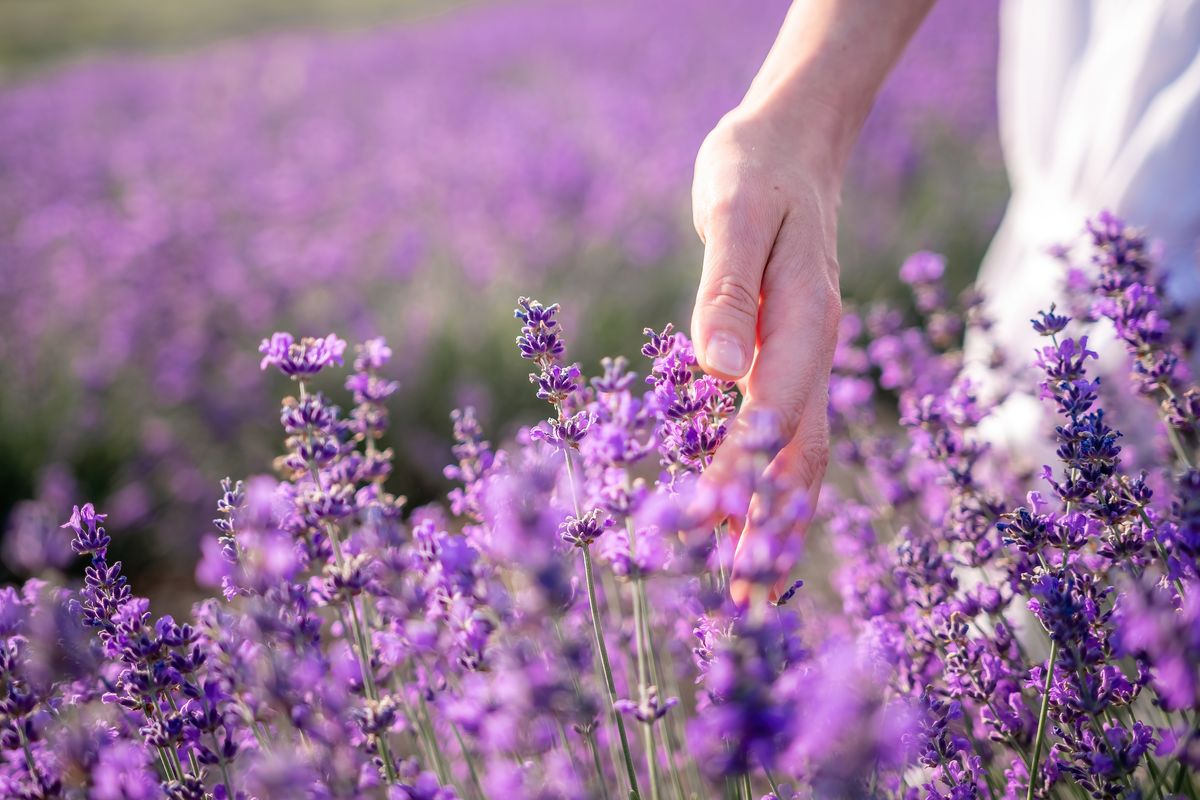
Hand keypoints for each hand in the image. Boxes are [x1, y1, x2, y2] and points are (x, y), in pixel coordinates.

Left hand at [690, 104, 842, 604]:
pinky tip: (752, 516)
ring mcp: (807, 357)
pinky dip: (773, 482)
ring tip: (750, 584)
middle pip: (799, 453)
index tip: (709, 534)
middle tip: (741, 598)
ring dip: (776, 518)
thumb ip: (728, 292)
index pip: (772, 415)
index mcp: (803, 320)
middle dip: (769, 524)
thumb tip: (718, 372)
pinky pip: (788, 433)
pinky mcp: (789, 357)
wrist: (792, 146)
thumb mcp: (735, 214)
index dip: (742, 476)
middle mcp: (813, 349)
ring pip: (801, 453)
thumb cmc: (755, 171)